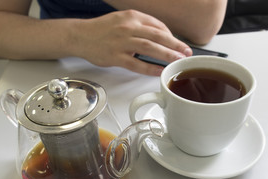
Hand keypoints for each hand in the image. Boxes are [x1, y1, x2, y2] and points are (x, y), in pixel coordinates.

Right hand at [73, 10, 191, 75]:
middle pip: (158, 35)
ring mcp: (122, 43)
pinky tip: (160, 71)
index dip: (171, 35)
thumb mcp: (122, 19)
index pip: (157, 25)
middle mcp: (128, 27)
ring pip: (150, 48)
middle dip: (176, 44)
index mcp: (132, 17)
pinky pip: (137, 64)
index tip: (177, 43)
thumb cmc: (102, 29)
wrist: (80, 35)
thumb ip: (140, 25)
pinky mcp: (116, 57)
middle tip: (187, 52)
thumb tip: (158, 35)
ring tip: (178, 60)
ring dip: (167, 54)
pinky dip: (150, 68)